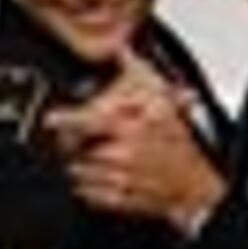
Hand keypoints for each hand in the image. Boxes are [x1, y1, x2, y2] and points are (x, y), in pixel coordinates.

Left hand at [50, 73, 226, 234]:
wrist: (194, 185)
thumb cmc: (179, 145)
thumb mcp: (163, 100)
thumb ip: (137, 73)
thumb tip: (122, 49)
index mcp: (130, 127)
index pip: (85, 120)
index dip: (64, 119)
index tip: (53, 118)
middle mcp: (122, 154)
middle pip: (75, 147)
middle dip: (71, 142)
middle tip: (76, 138)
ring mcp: (120, 179)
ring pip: (77, 171)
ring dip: (79, 163)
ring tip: (95, 157)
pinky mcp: (118, 199)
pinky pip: (87, 193)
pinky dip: (86, 186)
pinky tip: (99, 176)